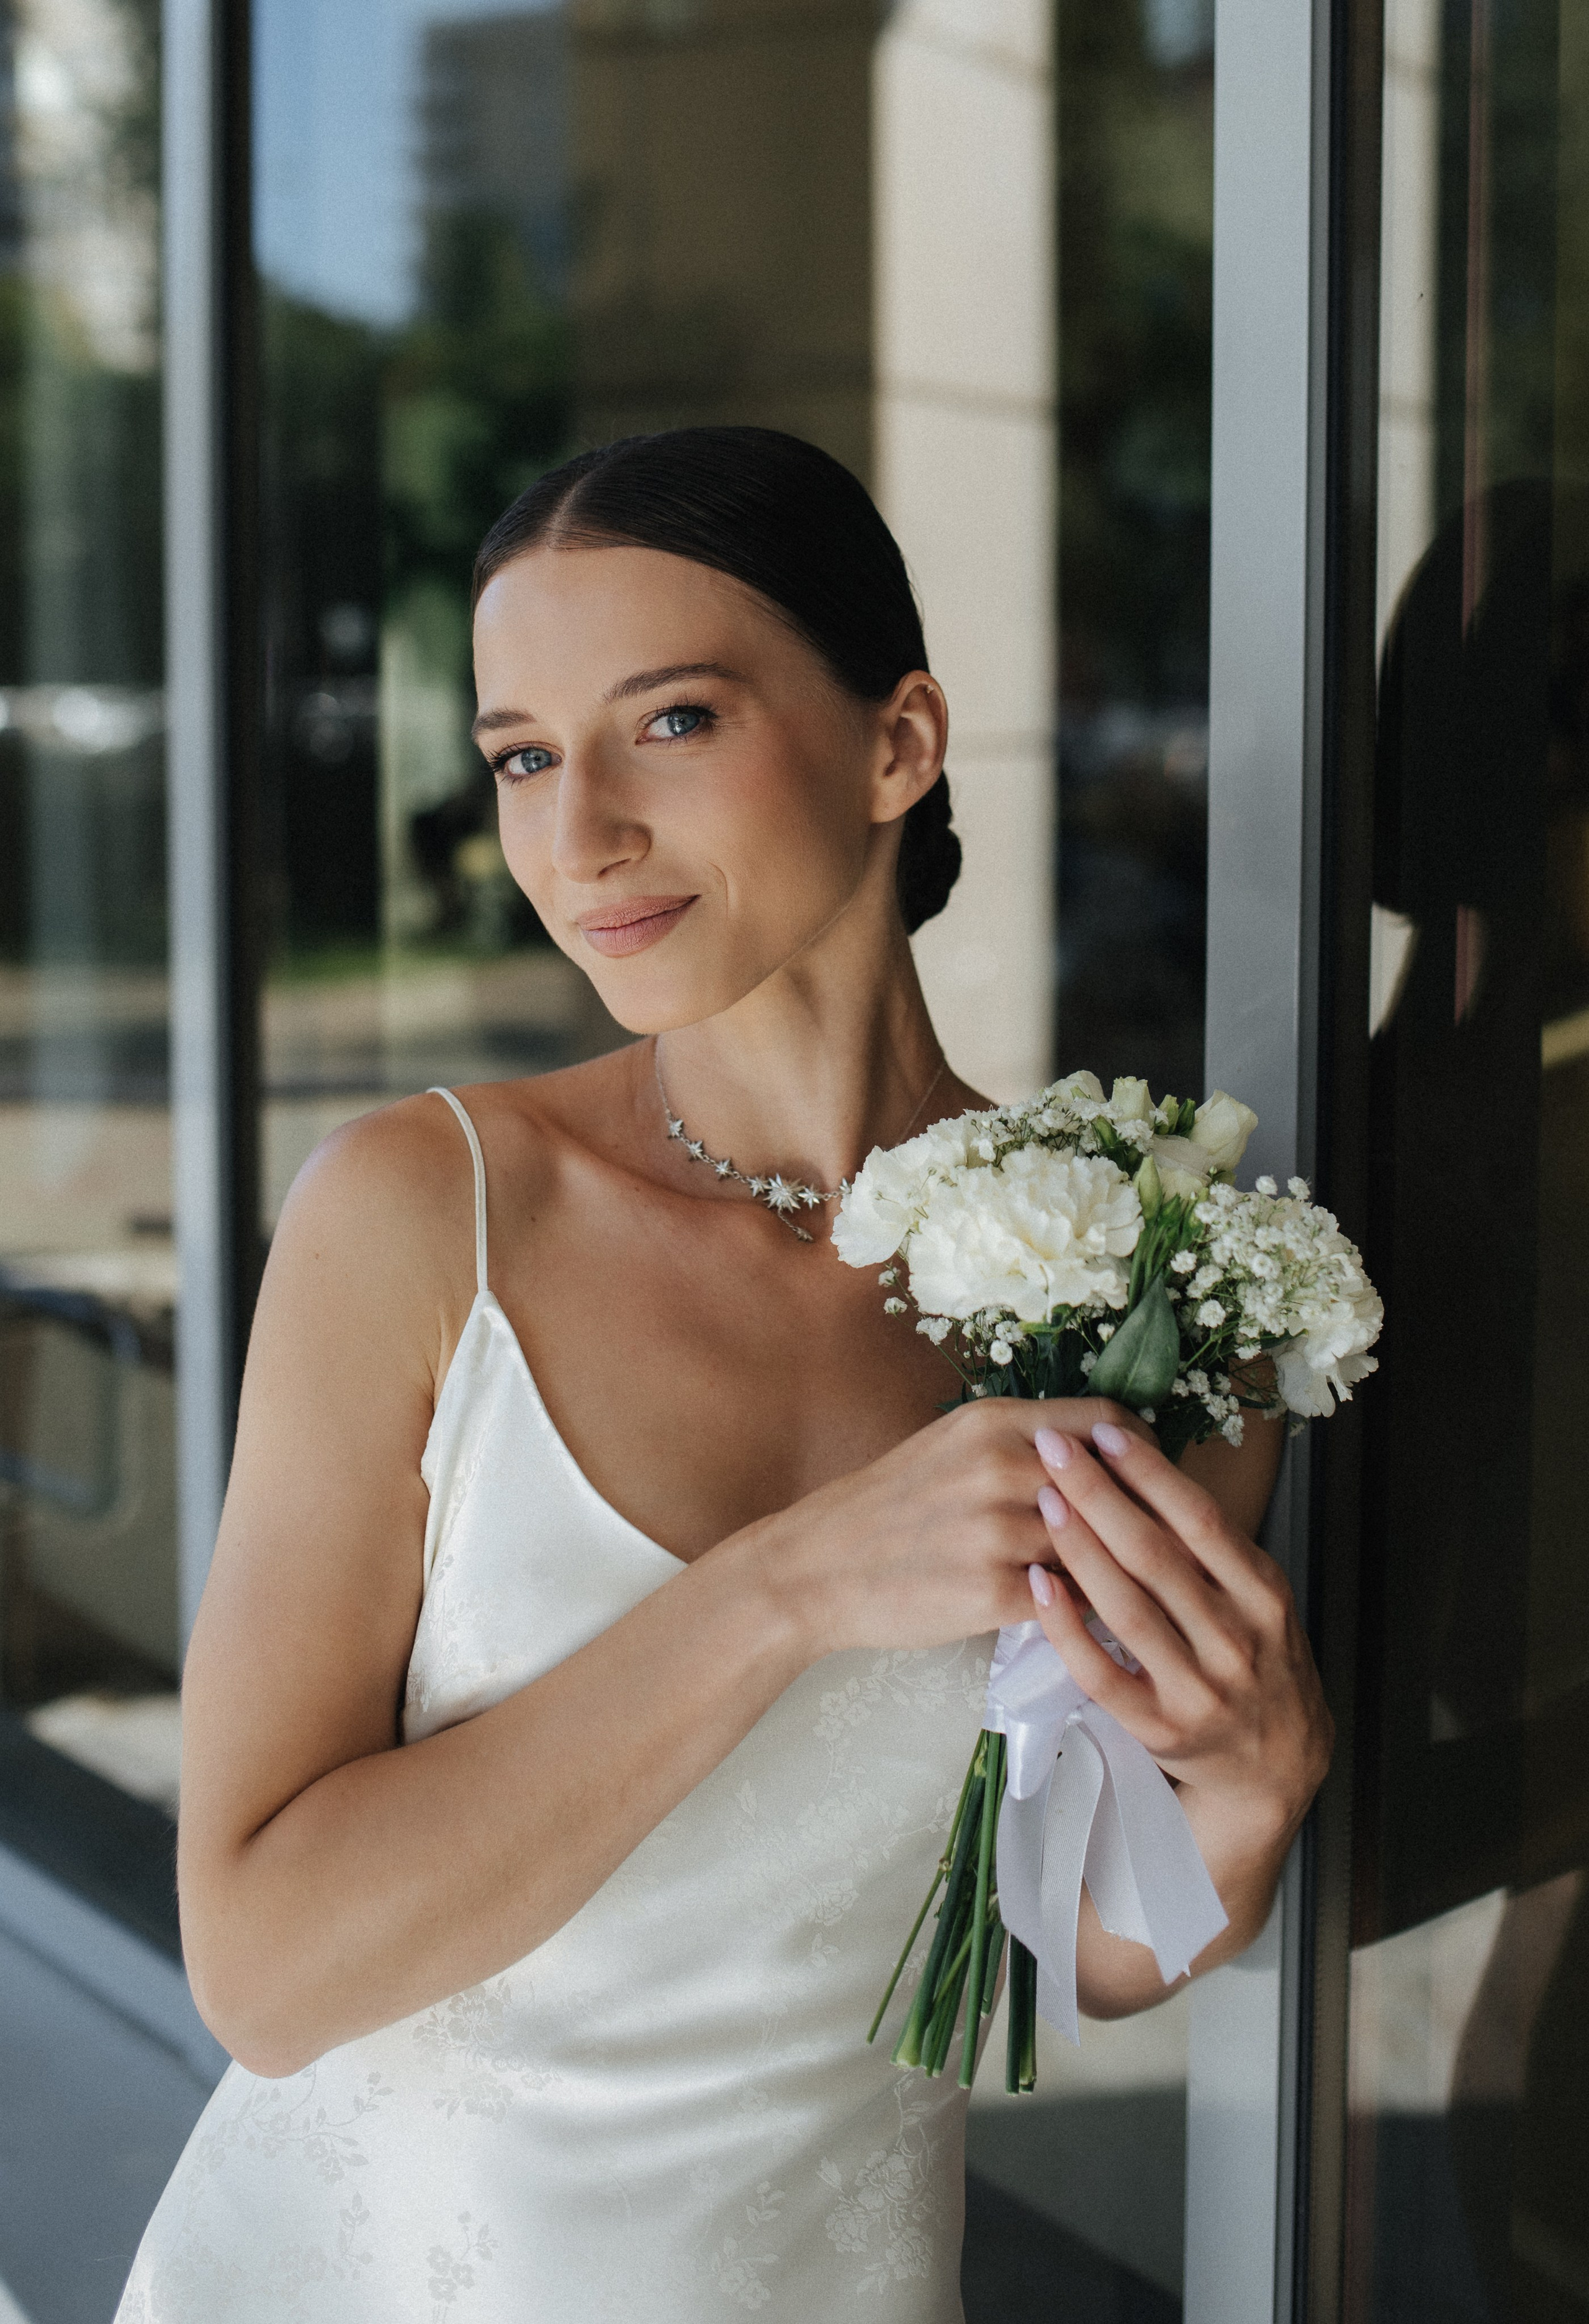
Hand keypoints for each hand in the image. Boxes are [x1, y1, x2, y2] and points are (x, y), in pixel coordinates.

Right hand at [753, 1395, 1157, 1659]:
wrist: (817, 1566)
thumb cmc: (890, 1506)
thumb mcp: (953, 1446)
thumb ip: (1024, 1443)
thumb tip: (1104, 1452)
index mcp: (994, 1422)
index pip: (1107, 1422)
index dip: (1143, 1451)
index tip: (1154, 1477)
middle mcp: (1001, 1467)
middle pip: (1115, 1485)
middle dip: (1146, 1516)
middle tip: (1170, 1539)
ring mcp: (996, 1531)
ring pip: (1097, 1548)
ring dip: (1120, 1570)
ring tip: (1143, 1586)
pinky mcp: (990, 1592)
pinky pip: (1069, 1602)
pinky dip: (1086, 1612)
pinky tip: (1094, 1620)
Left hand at [1026, 1420, 1330, 1933]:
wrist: (1274, 1766)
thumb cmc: (1253, 1660)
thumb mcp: (1255, 1598)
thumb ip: (1210, 1546)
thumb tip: (1142, 1464)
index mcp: (1262, 1593)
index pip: (1201, 1520)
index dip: (1151, 1472)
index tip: (1105, 1430)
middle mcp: (1236, 1639)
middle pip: (1157, 1555)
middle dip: (1100, 1494)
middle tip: (1052, 1447)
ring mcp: (1199, 1688)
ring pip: (1129, 1609)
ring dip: (1080, 1549)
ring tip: (1042, 1499)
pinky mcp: (1160, 1729)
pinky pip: (1103, 1674)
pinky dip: (1069, 1629)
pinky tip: (1039, 1586)